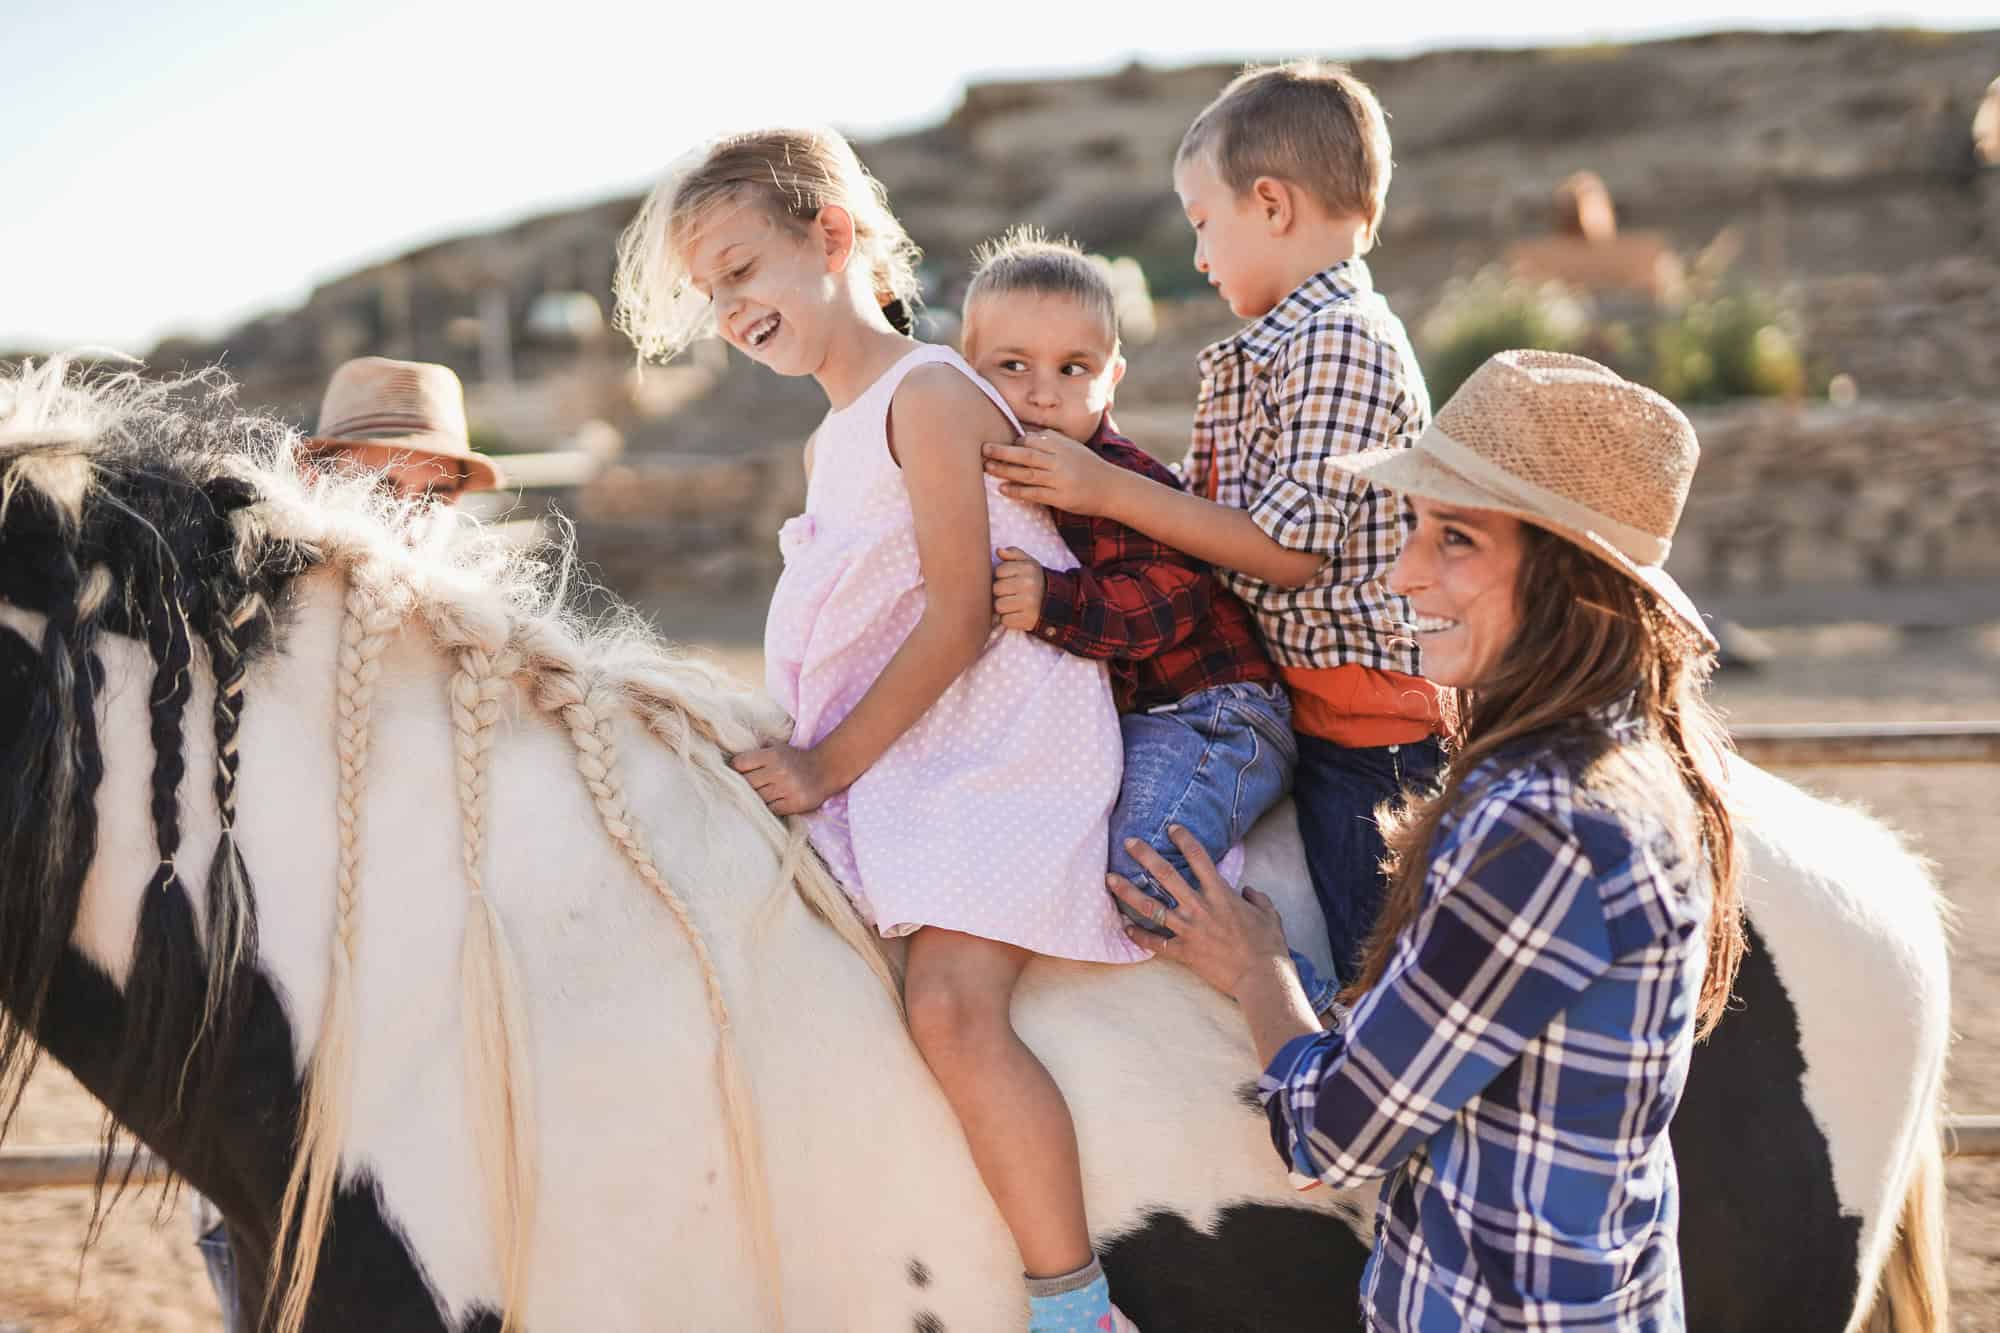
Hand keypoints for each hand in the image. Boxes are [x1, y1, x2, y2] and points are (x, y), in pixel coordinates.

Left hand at [730, 744, 839, 816]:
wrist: (826, 769)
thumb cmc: (796, 759)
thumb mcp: (779, 747)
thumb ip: (758, 749)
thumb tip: (732, 757)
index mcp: (772, 755)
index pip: (740, 763)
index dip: (735, 769)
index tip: (736, 773)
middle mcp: (779, 771)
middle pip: (747, 783)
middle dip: (743, 786)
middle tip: (744, 788)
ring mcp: (787, 788)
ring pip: (758, 798)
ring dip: (756, 799)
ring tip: (756, 797)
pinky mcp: (794, 803)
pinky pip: (771, 810)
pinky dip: (768, 808)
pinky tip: (769, 804)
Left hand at [982, 429, 1115, 515]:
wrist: (1111, 488)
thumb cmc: (1088, 467)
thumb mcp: (1072, 448)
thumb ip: (1050, 440)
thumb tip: (1024, 433)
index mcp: (1062, 445)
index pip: (1032, 440)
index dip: (1013, 442)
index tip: (996, 441)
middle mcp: (1060, 460)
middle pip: (1026, 454)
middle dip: (1002, 451)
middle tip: (982, 449)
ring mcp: (1060, 479)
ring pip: (1027, 473)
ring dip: (1005, 470)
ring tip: (987, 467)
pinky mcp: (1060, 497)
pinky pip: (1034, 493)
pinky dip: (1017, 490)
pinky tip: (1003, 489)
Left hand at [992, 547, 1045, 631]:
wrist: (1055, 601)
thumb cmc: (1034, 579)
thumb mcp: (1028, 562)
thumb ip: (1013, 553)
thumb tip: (998, 551)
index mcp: (1028, 568)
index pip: (998, 571)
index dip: (1001, 576)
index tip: (1010, 579)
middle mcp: (1029, 585)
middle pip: (997, 589)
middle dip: (1001, 592)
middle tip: (1011, 592)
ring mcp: (1029, 603)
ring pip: (998, 606)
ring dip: (1003, 606)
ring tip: (1013, 603)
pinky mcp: (1028, 620)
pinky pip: (1005, 620)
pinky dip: (1008, 619)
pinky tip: (1017, 613)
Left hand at [1107, 826, 1291, 999]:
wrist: (1262, 978)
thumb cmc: (1268, 945)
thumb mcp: (1269, 914)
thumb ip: (1257, 898)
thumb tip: (1247, 891)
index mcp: (1221, 894)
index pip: (1199, 858)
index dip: (1184, 839)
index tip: (1172, 828)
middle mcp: (1200, 908)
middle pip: (1166, 875)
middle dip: (1146, 856)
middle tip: (1129, 842)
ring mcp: (1189, 930)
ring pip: (1151, 907)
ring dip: (1128, 892)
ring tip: (1110, 879)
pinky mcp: (1184, 952)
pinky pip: (1155, 943)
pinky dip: (1139, 936)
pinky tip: (1125, 928)